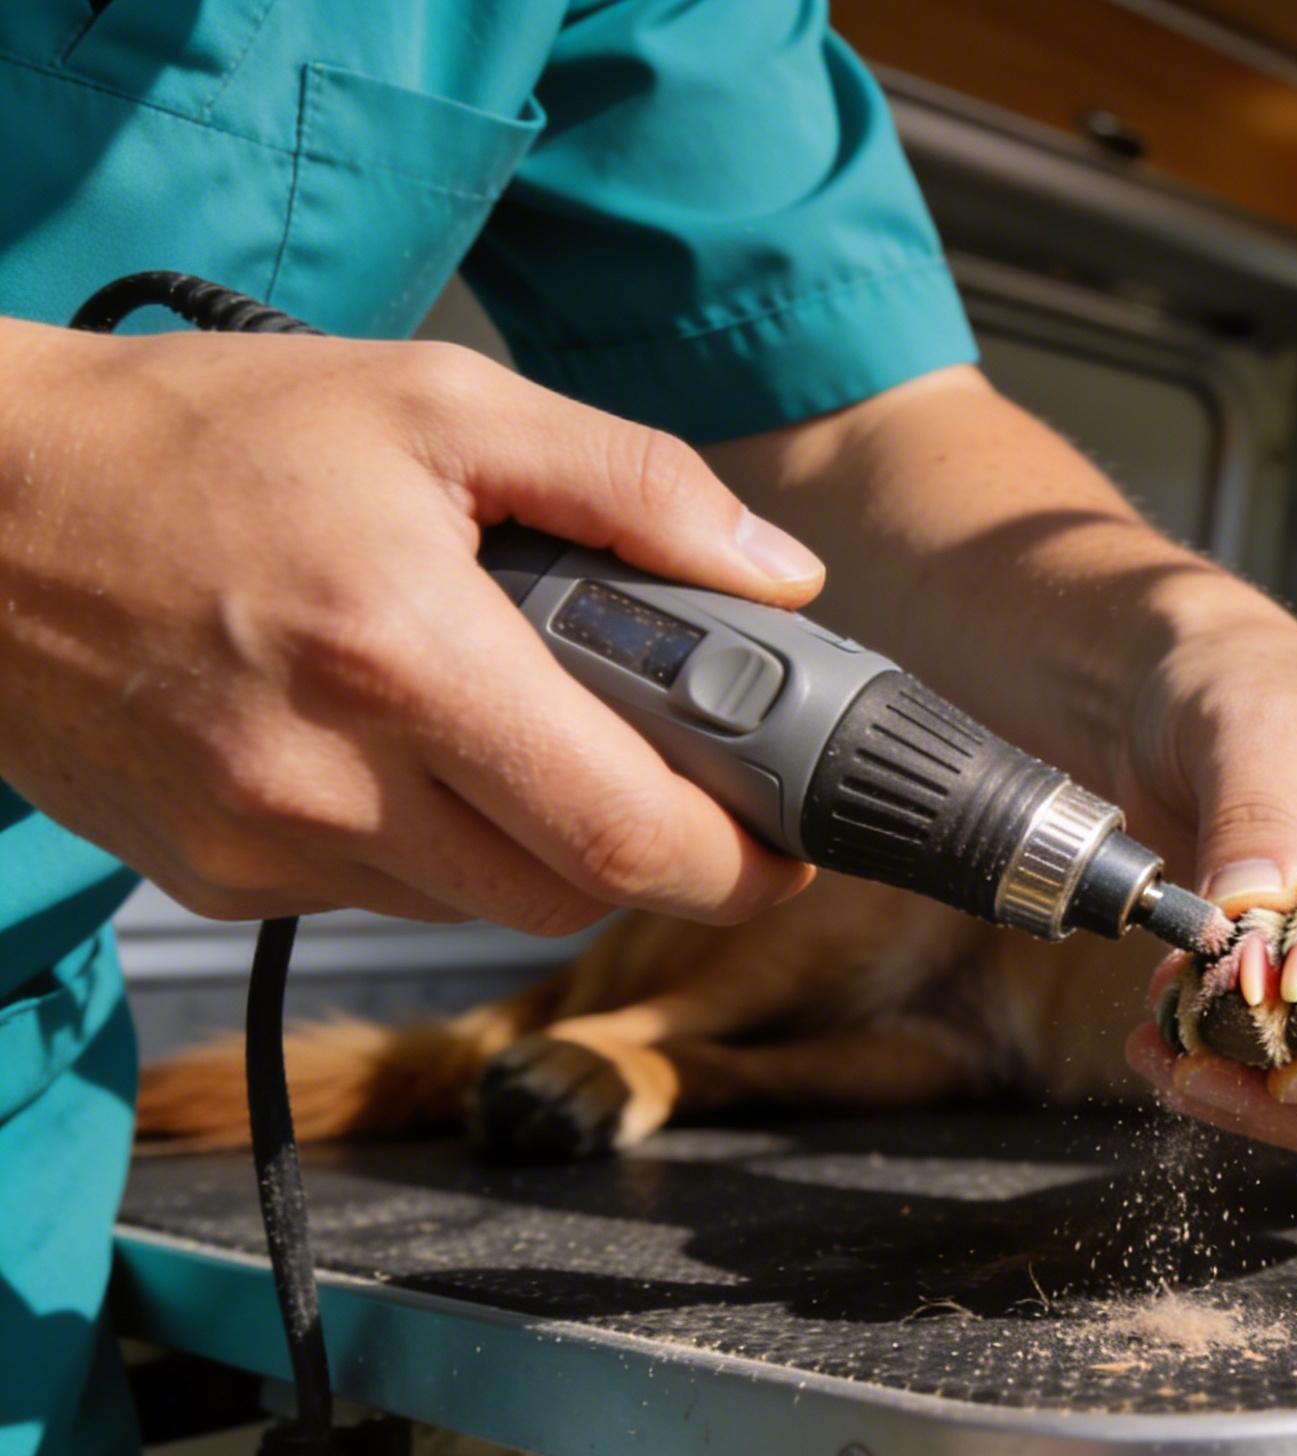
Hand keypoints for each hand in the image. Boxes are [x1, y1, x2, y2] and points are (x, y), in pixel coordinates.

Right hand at [0, 318, 826, 930]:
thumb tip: (774, 573)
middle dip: (655, 852)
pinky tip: (413, 749)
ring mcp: (260, 847)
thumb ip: (632, 484)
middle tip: (687, 781)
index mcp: (404, 660)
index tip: (793, 844)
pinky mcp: (212, 880)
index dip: (741, 864)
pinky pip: (383, 897)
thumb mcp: (439, 401)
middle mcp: (327, 783)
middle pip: (569, 894)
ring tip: (529, 730)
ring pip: (481, 906)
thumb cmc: (198, 437)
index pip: (625, 837)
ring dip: (543, 846)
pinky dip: (438, 844)